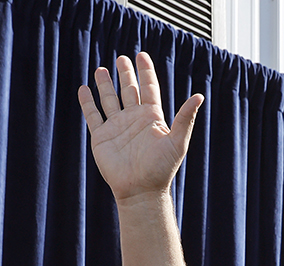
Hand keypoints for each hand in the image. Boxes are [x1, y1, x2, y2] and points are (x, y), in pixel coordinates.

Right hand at [77, 53, 203, 205]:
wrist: (140, 192)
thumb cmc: (161, 170)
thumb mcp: (176, 142)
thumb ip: (185, 118)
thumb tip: (199, 96)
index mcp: (152, 118)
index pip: (148, 88)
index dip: (145, 72)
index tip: (142, 56)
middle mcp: (134, 120)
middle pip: (129, 90)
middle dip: (126, 74)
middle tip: (122, 58)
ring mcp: (117, 127)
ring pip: (109, 100)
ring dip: (105, 84)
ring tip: (101, 69)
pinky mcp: (101, 138)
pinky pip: (93, 115)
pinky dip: (88, 102)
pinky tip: (84, 89)